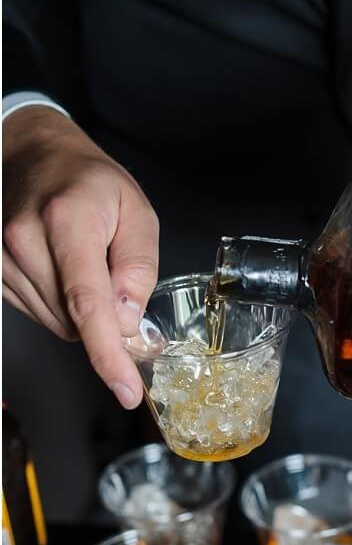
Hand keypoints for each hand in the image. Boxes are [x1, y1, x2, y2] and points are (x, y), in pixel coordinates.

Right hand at [2, 106, 157, 407]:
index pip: (87, 305)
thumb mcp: (136, 212)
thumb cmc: (90, 181)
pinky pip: (32, 310)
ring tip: (87, 264)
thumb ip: (137, 267)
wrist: (33, 153)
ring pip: (52, 321)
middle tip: (120, 288)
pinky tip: (63, 270)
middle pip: (71, 320)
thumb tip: (128, 321)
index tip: (126, 391)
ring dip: (80, 312)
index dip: (108, 355)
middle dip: (105, 322)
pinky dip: (57, 304)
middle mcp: (22, 242)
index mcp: (66, 224)